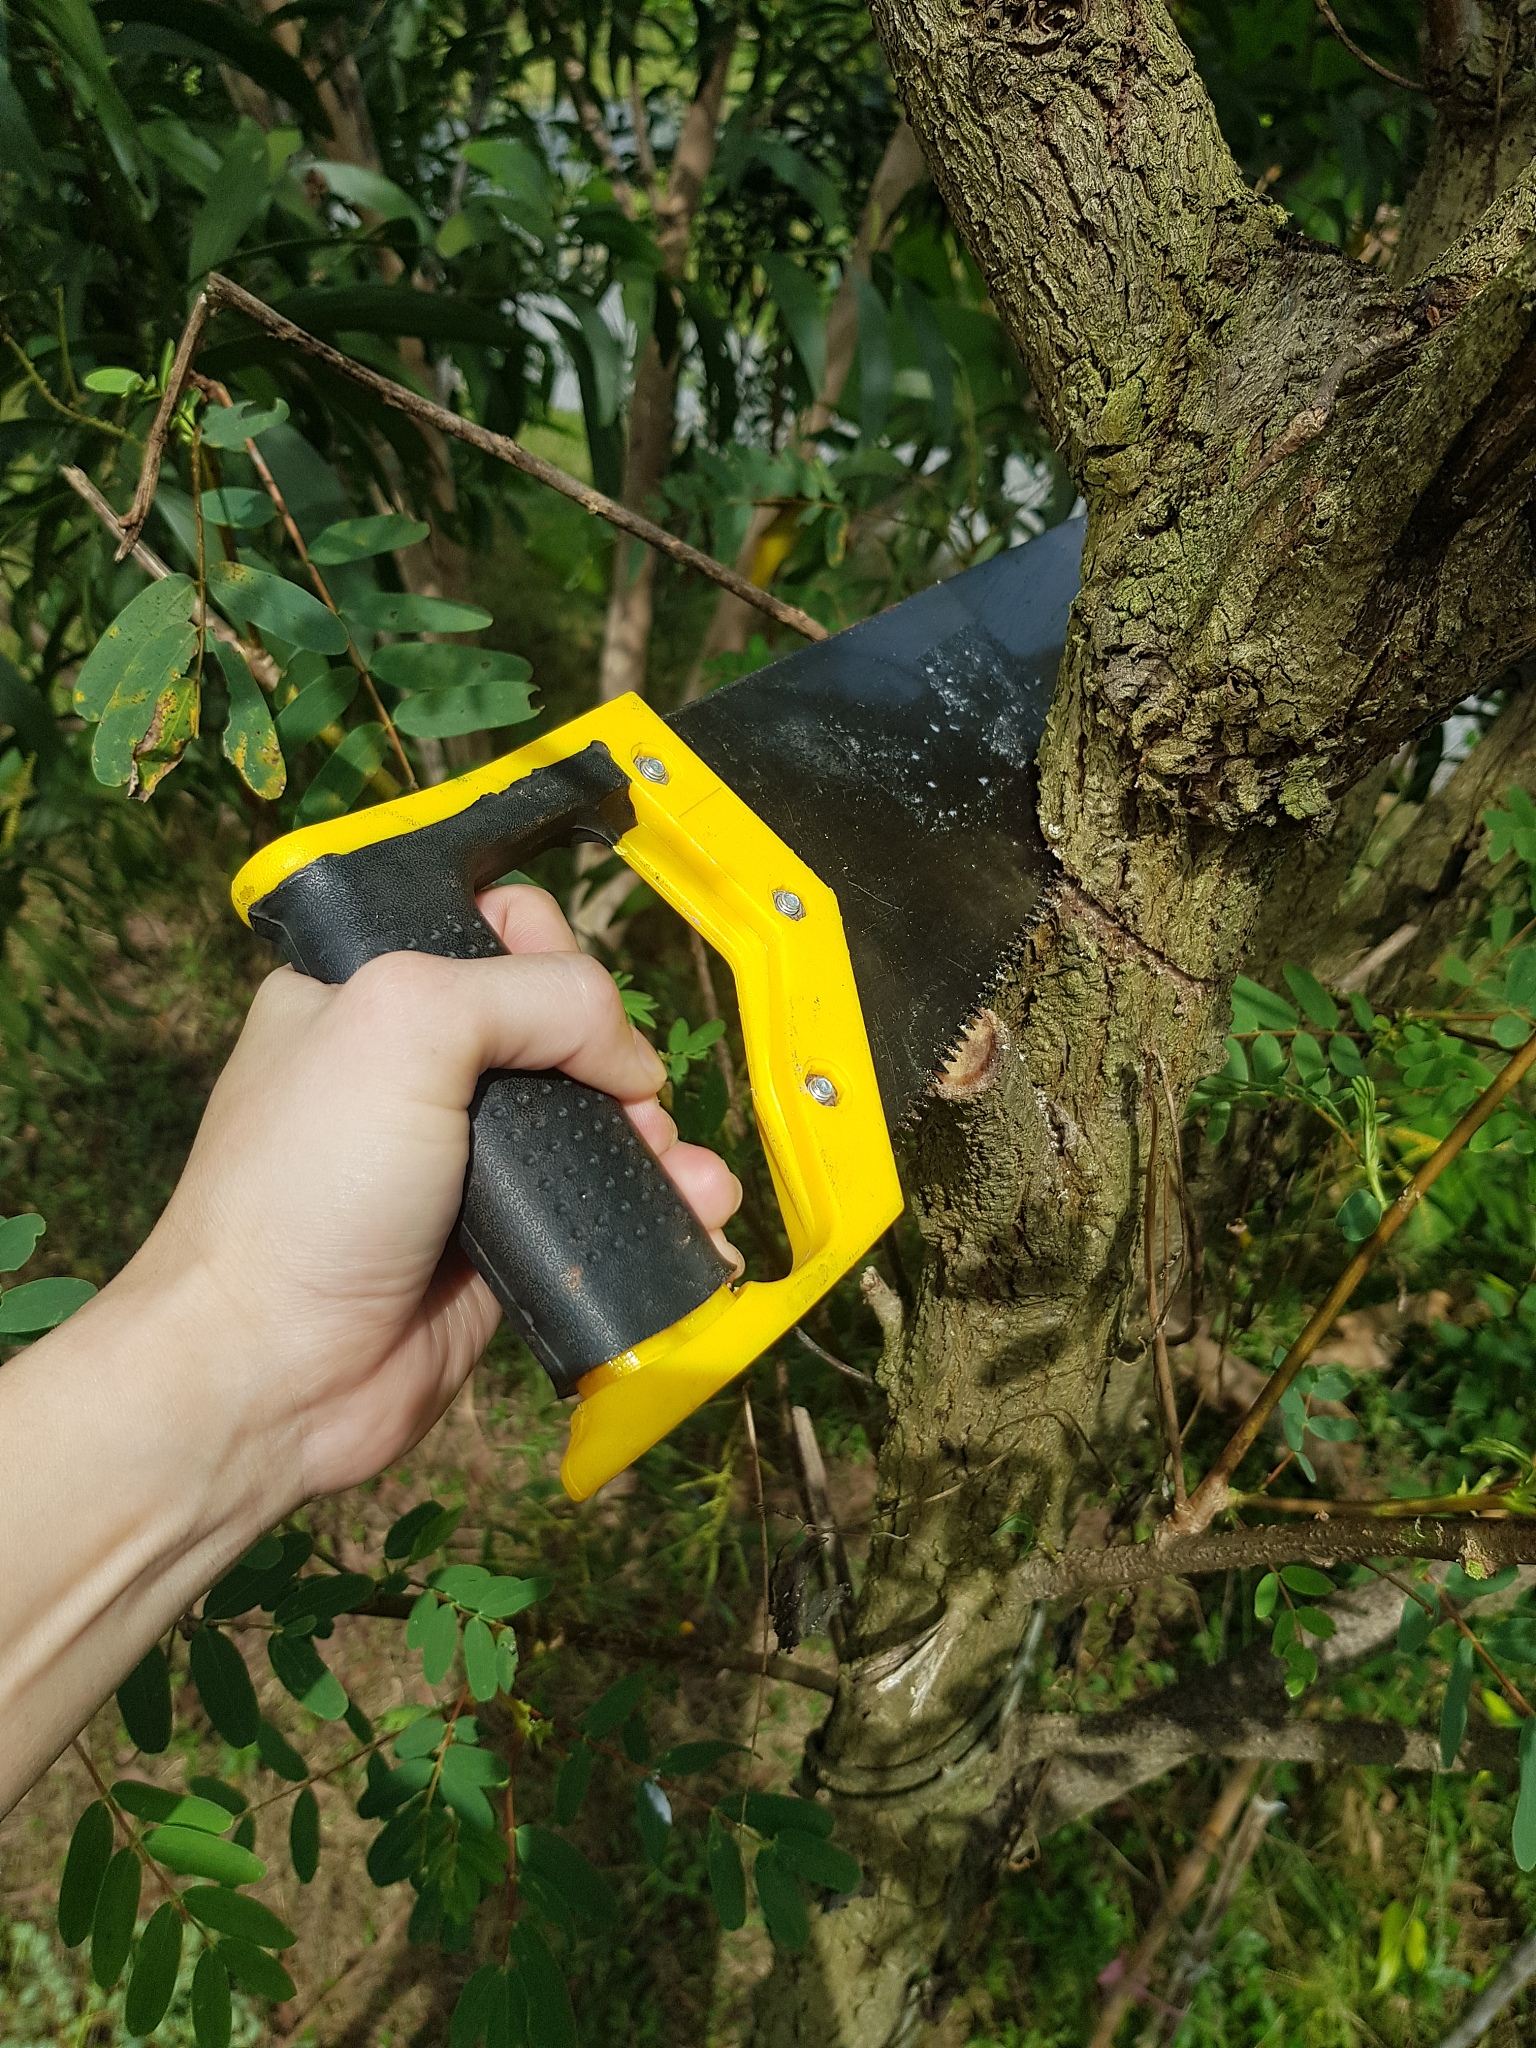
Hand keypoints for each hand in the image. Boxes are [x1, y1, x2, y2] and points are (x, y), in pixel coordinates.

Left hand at [125, 884, 741, 1509]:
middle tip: (628, 1103)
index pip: (490, 928)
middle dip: (616, 1053)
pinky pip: (600, 1202)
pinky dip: (661, 1203)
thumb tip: (629, 1060)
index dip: (548, 949)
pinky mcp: (505, 1241)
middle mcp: (415, 1068)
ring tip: (683, 1173)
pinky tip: (700, 1211)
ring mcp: (463, 1159)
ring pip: (595, 1116)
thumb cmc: (308, 1188)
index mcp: (365, 991)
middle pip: (560, 1021)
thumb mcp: (403, 1025)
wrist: (277, 1373)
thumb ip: (533, 995)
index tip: (566, 1000)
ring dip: (657, 1135)